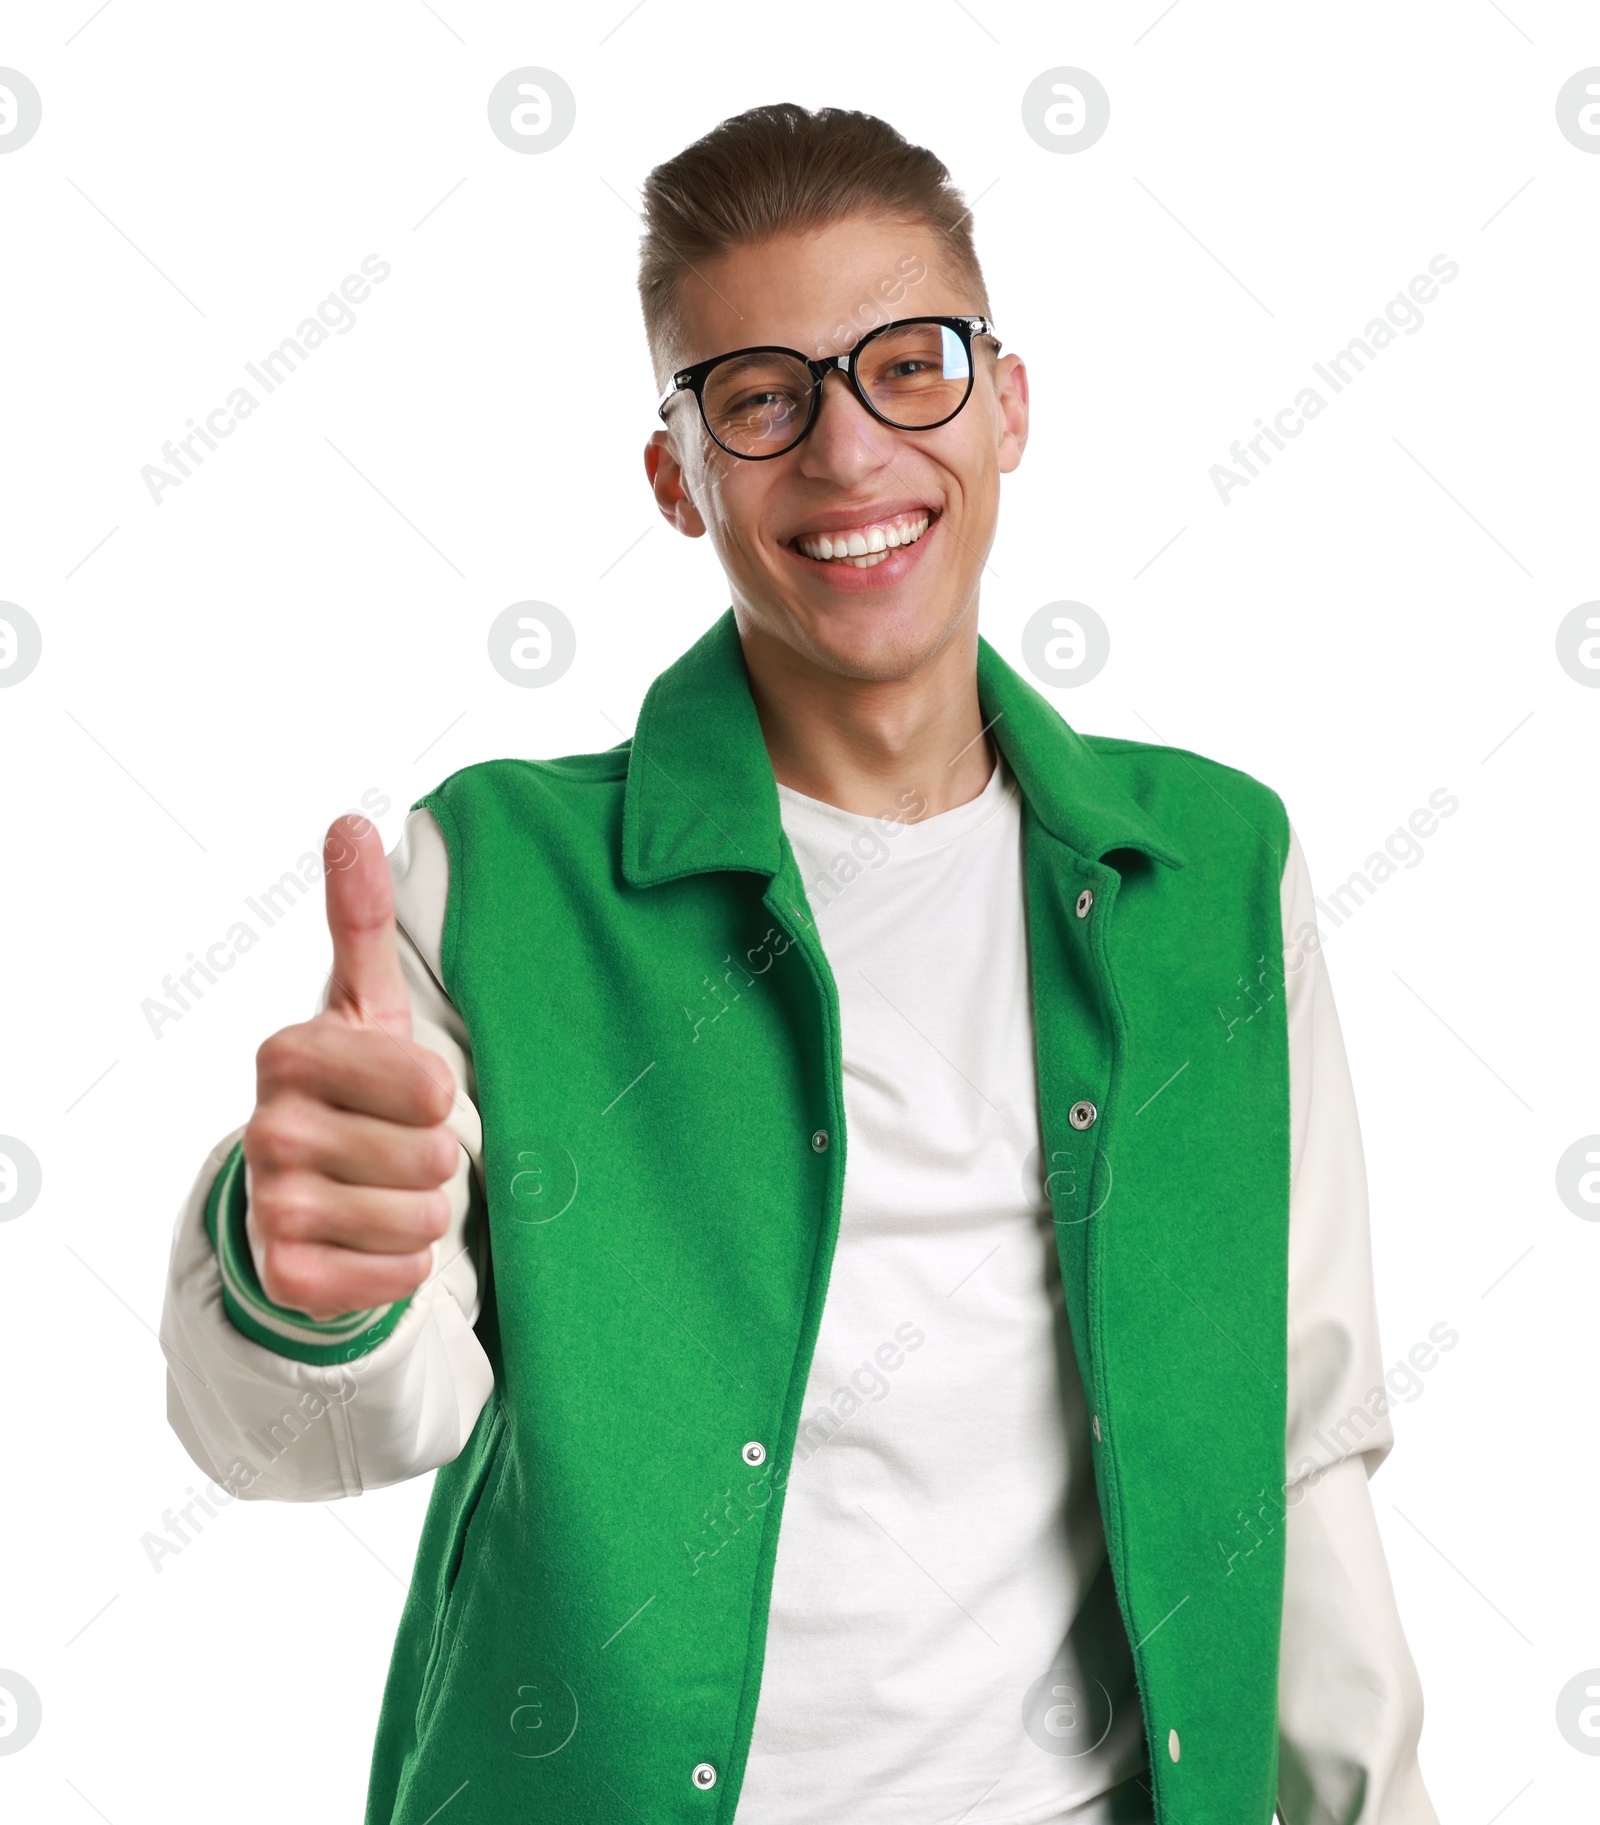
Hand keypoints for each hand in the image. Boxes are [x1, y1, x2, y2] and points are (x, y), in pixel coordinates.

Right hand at [241, 814, 458, 1320]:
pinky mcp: (286, 1274)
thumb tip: (351, 821)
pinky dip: (406, 1266)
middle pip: (429, 1156)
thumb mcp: (363, 1004)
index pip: (426, 1082)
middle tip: (400, 1151)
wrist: (309, 1195)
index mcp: (289, 1053)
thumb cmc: (356, 1090)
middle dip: (438, 1159)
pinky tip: (375, 1242)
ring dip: (426, 1212)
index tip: (410, 1092)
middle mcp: (266, 1128)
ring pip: (419, 1219)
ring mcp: (269, 1205)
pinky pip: (397, 1278)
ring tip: (390, 1192)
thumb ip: (360, 920)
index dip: (438, 1094)